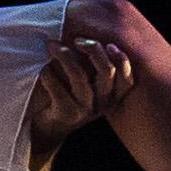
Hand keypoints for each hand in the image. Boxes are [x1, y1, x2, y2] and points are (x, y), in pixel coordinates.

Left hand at [23, 36, 133, 170]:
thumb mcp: (86, 87)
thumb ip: (92, 69)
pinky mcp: (66, 113)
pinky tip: (43, 69)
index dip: (122, 60)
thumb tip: (86, 40)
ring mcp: (84, 110)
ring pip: (79, 76)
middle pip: (106, 71)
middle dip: (93, 49)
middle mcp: (101, 104)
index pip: (127, 80)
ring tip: (52, 46)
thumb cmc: (67, 99)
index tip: (109, 45)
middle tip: (76, 40)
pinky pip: (57, 88)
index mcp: (111, 97)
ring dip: (64, 55)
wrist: (48, 130)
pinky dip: (48, 74)